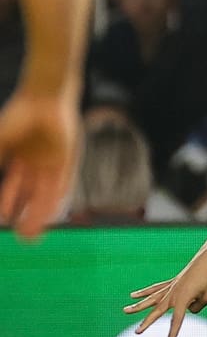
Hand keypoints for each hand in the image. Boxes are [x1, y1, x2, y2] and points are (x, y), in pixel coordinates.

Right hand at [0, 89, 79, 239]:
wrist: (45, 98)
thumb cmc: (19, 115)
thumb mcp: (1, 140)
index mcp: (20, 158)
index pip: (13, 187)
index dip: (8, 203)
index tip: (3, 221)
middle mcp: (37, 163)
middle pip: (32, 196)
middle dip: (27, 216)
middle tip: (23, 238)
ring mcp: (53, 163)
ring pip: (47, 195)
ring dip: (41, 214)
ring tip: (33, 233)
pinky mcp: (69, 160)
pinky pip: (64, 184)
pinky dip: (58, 199)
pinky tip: (52, 214)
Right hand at [124, 246, 206, 336]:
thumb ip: (197, 307)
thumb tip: (188, 310)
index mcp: (183, 299)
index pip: (176, 322)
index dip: (172, 335)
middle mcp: (173, 293)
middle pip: (157, 311)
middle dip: (147, 323)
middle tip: (136, 332)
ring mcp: (171, 286)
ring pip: (151, 299)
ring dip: (138, 306)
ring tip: (125, 310)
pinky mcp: (172, 282)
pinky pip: (156, 289)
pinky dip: (144, 292)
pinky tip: (133, 295)